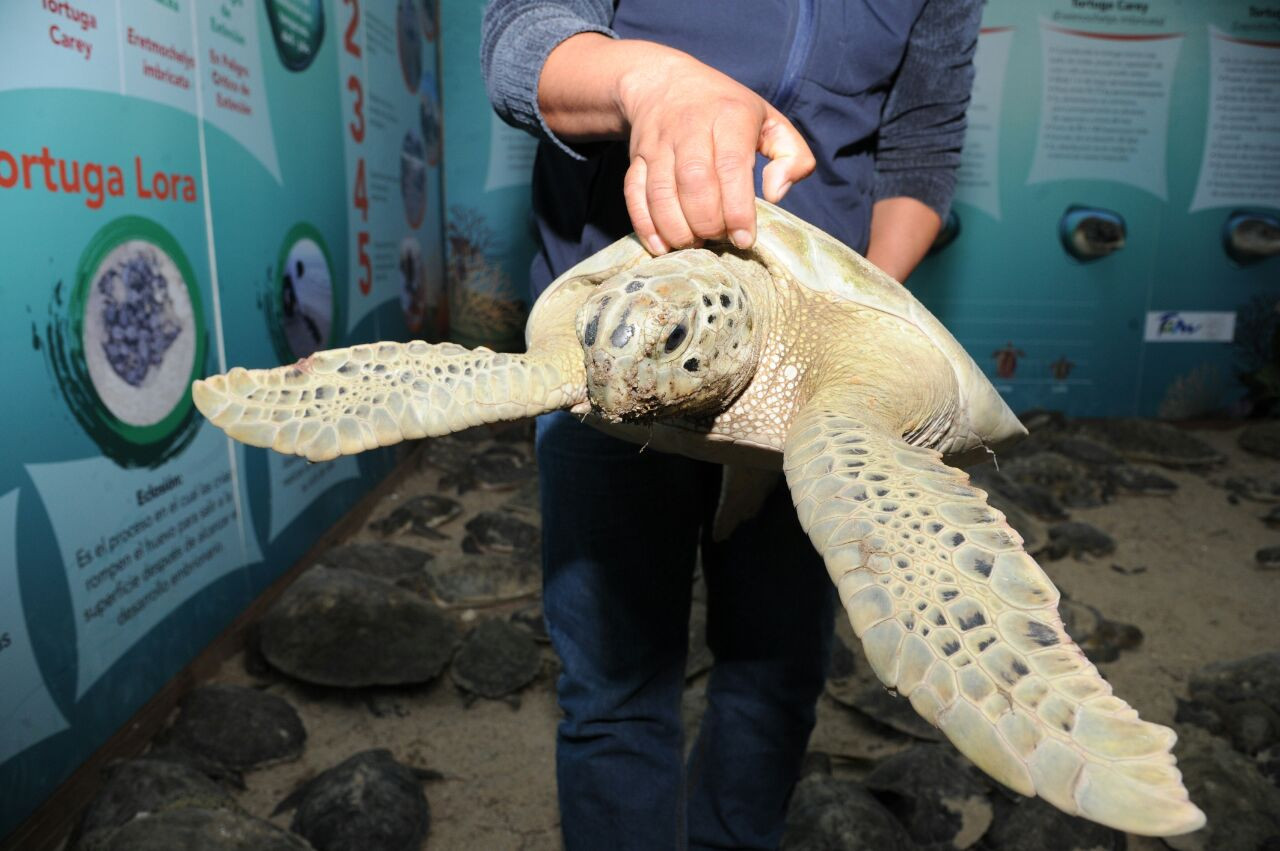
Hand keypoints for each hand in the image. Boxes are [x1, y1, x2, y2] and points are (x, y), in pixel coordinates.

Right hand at [616, 46, 814, 253]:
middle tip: (719, 239)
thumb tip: (775, 195)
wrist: (663, 83)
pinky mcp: (635, 158)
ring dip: (677, 229)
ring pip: (662, 193)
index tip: (743, 238)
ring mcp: (658, 144)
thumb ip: (793, 156)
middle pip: (694, 182)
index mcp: (729, 117)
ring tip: (695, 244)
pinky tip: (661, 246)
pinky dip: (645, 225)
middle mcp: (689, 128)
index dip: (737, 209)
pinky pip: (634, 194)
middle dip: (708, 222)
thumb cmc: (726, 109)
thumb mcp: (770, 120)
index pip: (732, 166)